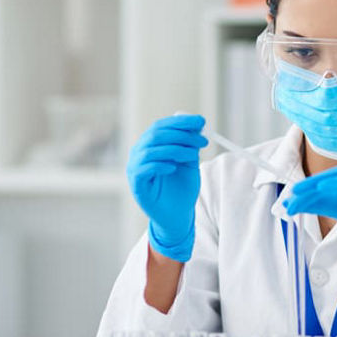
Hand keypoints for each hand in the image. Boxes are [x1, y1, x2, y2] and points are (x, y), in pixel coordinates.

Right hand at [126, 114, 207, 261]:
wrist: (178, 215)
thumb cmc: (182, 189)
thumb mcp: (189, 162)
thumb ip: (190, 144)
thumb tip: (197, 124)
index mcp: (151, 145)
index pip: (162, 126)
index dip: (181, 122)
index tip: (201, 121)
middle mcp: (139, 153)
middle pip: (156, 135)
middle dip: (181, 135)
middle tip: (201, 140)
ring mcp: (135, 168)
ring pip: (151, 150)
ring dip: (175, 149)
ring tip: (192, 156)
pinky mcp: (136, 184)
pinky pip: (144, 169)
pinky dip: (160, 165)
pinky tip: (173, 168)